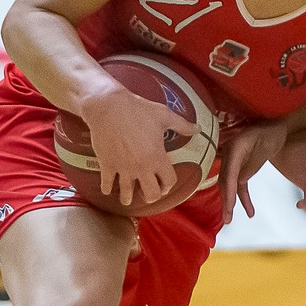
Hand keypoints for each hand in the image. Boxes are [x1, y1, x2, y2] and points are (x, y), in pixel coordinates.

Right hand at [82, 86, 182, 206]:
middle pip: (151, 195)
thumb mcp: (164, 115)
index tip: (164, 185)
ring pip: (126, 195)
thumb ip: (182, 125)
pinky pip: (106, 185)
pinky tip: (108, 188)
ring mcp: (123, 169)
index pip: (169, 182)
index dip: (168, 185)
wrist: (108, 107)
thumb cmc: (138, 110)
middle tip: (147, 192)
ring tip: (126, 197)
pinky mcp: (106, 166)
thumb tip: (198, 129)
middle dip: (150, 197)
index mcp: (157, 158)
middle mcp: (141, 168)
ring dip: (127, 198)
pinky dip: (107, 188)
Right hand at [216, 121, 290, 224]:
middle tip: (227, 218)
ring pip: (230, 186)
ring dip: (231, 203)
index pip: (228, 172)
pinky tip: (250, 212)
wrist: (276, 125)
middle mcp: (229, 155)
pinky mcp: (241, 168)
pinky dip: (243, 199)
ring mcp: (234, 162)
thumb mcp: (265, 145)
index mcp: (234, 148)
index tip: (230, 205)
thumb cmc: (272, 132)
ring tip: (230, 220)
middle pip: (226, 181)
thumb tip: (239, 181)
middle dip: (226, 200)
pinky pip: (240, 186)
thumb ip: (251, 163)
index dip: (228, 190)